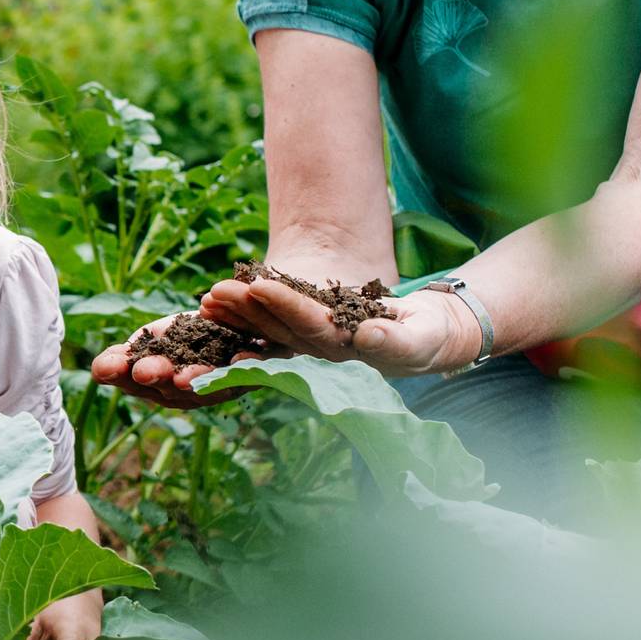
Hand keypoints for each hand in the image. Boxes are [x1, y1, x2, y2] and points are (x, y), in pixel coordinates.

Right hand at [90, 311, 258, 409]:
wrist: (241, 311)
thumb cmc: (189, 333)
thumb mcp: (153, 341)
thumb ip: (125, 360)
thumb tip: (99, 369)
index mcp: (162, 387)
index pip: (140, 383)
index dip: (123, 376)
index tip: (109, 366)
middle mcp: (193, 393)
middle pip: (175, 388)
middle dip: (159, 378)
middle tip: (142, 370)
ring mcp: (225, 386)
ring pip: (211, 385)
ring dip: (196, 381)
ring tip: (181, 377)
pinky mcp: (256, 373)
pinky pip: (251, 372)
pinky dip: (245, 366)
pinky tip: (239, 358)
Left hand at [200, 276, 474, 376]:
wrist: (432, 336)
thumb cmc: (432, 336)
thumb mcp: (424, 337)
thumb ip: (397, 341)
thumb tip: (365, 336)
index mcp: (348, 353)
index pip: (310, 328)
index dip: (284, 307)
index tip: (257, 285)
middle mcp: (324, 353)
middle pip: (279, 330)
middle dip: (247, 310)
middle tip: (214, 290)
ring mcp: (314, 344)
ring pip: (269, 327)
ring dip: (238, 312)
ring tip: (208, 295)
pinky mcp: (310, 331)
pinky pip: (272, 320)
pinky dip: (246, 308)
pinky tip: (218, 301)